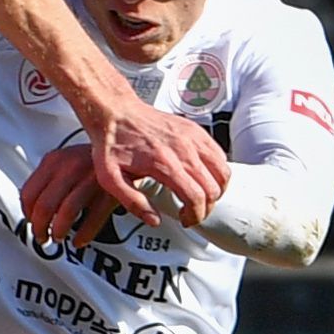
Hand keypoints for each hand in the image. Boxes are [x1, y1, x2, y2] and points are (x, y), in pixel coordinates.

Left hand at [17, 143, 115, 246]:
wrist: (124, 150)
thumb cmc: (92, 160)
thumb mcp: (64, 161)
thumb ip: (47, 180)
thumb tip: (31, 207)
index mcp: (54, 161)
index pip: (28, 193)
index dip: (27, 214)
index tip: (31, 223)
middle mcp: (70, 168)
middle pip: (44, 206)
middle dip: (40, 228)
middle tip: (41, 237)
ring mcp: (91, 179)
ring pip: (66, 213)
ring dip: (59, 231)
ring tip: (58, 238)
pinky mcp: (110, 192)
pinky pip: (93, 219)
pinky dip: (84, 235)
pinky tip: (79, 241)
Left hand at [60, 97, 227, 236]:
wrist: (115, 113)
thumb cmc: (113, 142)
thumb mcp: (111, 179)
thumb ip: (133, 202)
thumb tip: (154, 220)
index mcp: (163, 163)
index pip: (195, 197)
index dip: (195, 215)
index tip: (187, 220)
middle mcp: (182, 149)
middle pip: (212, 188)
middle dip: (206, 207)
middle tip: (194, 212)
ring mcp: (192, 137)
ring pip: (222, 171)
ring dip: (217, 189)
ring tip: (202, 197)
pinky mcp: (195, 130)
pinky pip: (219, 153)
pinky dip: (218, 169)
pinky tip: (205, 176)